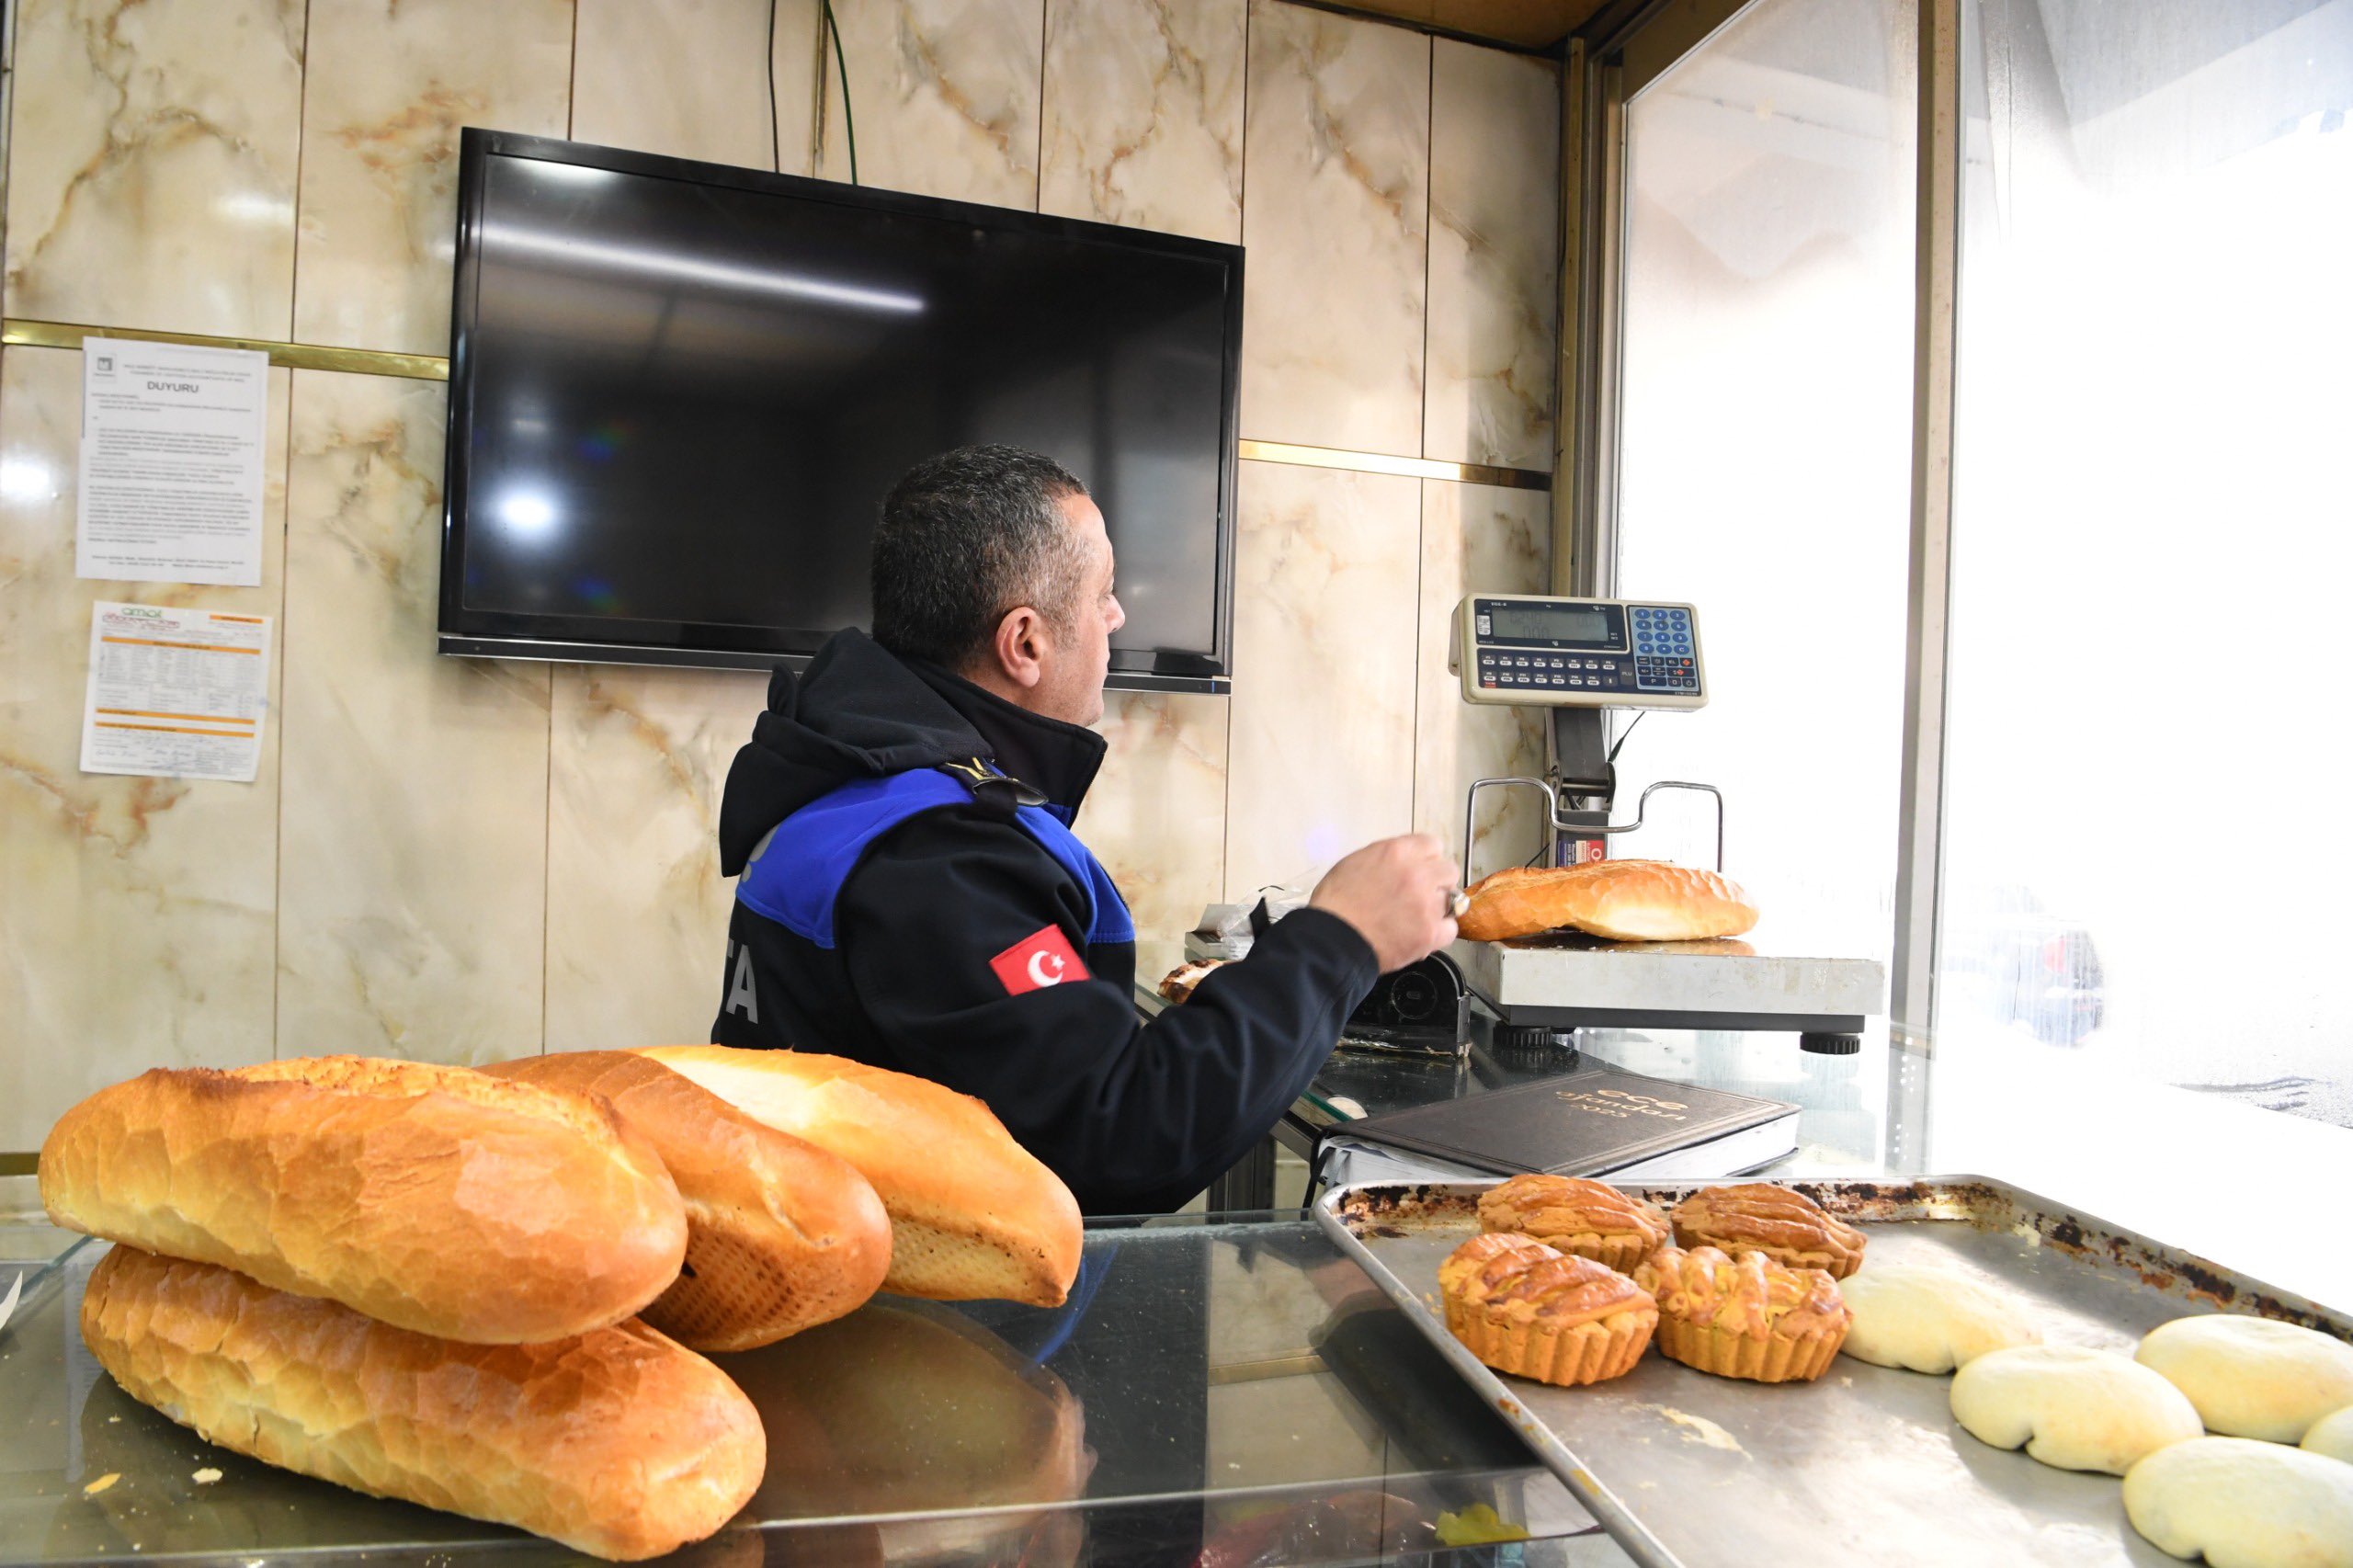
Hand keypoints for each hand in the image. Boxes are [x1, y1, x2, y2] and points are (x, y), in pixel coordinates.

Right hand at [1308, 834, 1460, 972]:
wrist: (1333, 939)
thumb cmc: (1335, 903)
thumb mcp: (1356, 862)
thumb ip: (1386, 857)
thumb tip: (1402, 863)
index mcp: (1398, 852)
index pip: (1433, 844)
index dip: (1426, 859)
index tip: (1421, 869)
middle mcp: (1418, 874)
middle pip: (1449, 870)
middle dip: (1437, 881)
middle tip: (1421, 894)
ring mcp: (1427, 905)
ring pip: (1452, 900)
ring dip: (1438, 907)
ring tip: (1417, 918)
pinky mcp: (1430, 933)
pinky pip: (1451, 929)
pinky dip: (1440, 933)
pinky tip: (1423, 934)